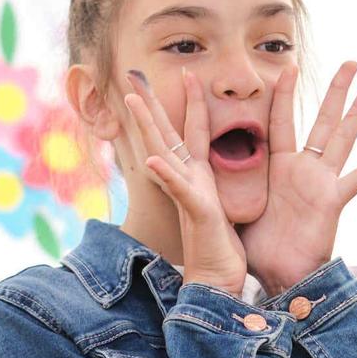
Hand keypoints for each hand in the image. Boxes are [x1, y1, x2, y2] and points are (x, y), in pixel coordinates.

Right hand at [123, 69, 246, 295]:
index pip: (190, 133)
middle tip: (133, 78)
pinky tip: (153, 159)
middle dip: (151, 106)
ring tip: (133, 102)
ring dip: (149, 126)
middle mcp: (188, 182)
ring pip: (165, 154)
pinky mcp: (197, 212)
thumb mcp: (223, 210)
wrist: (218, 283)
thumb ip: (217, 189)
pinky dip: (166, 174)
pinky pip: (180, 190)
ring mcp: (189, 196)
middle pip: (166, 135)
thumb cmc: (222, 250)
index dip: (190, 103)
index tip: (187, 74)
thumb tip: (220, 176)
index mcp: (198, 178)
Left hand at [240, 61, 356, 296]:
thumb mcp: (234, 207)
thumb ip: (222, 185)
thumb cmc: (257, 249)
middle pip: (324, 120)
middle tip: (352, 62)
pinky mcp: (333, 200)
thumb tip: (191, 168)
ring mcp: (322, 182)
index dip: (286, 94)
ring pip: (345, 137)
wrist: (276, 278)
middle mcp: (305, 169)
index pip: (283, 120)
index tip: (291, 66)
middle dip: (337, 91)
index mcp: (280, 167)